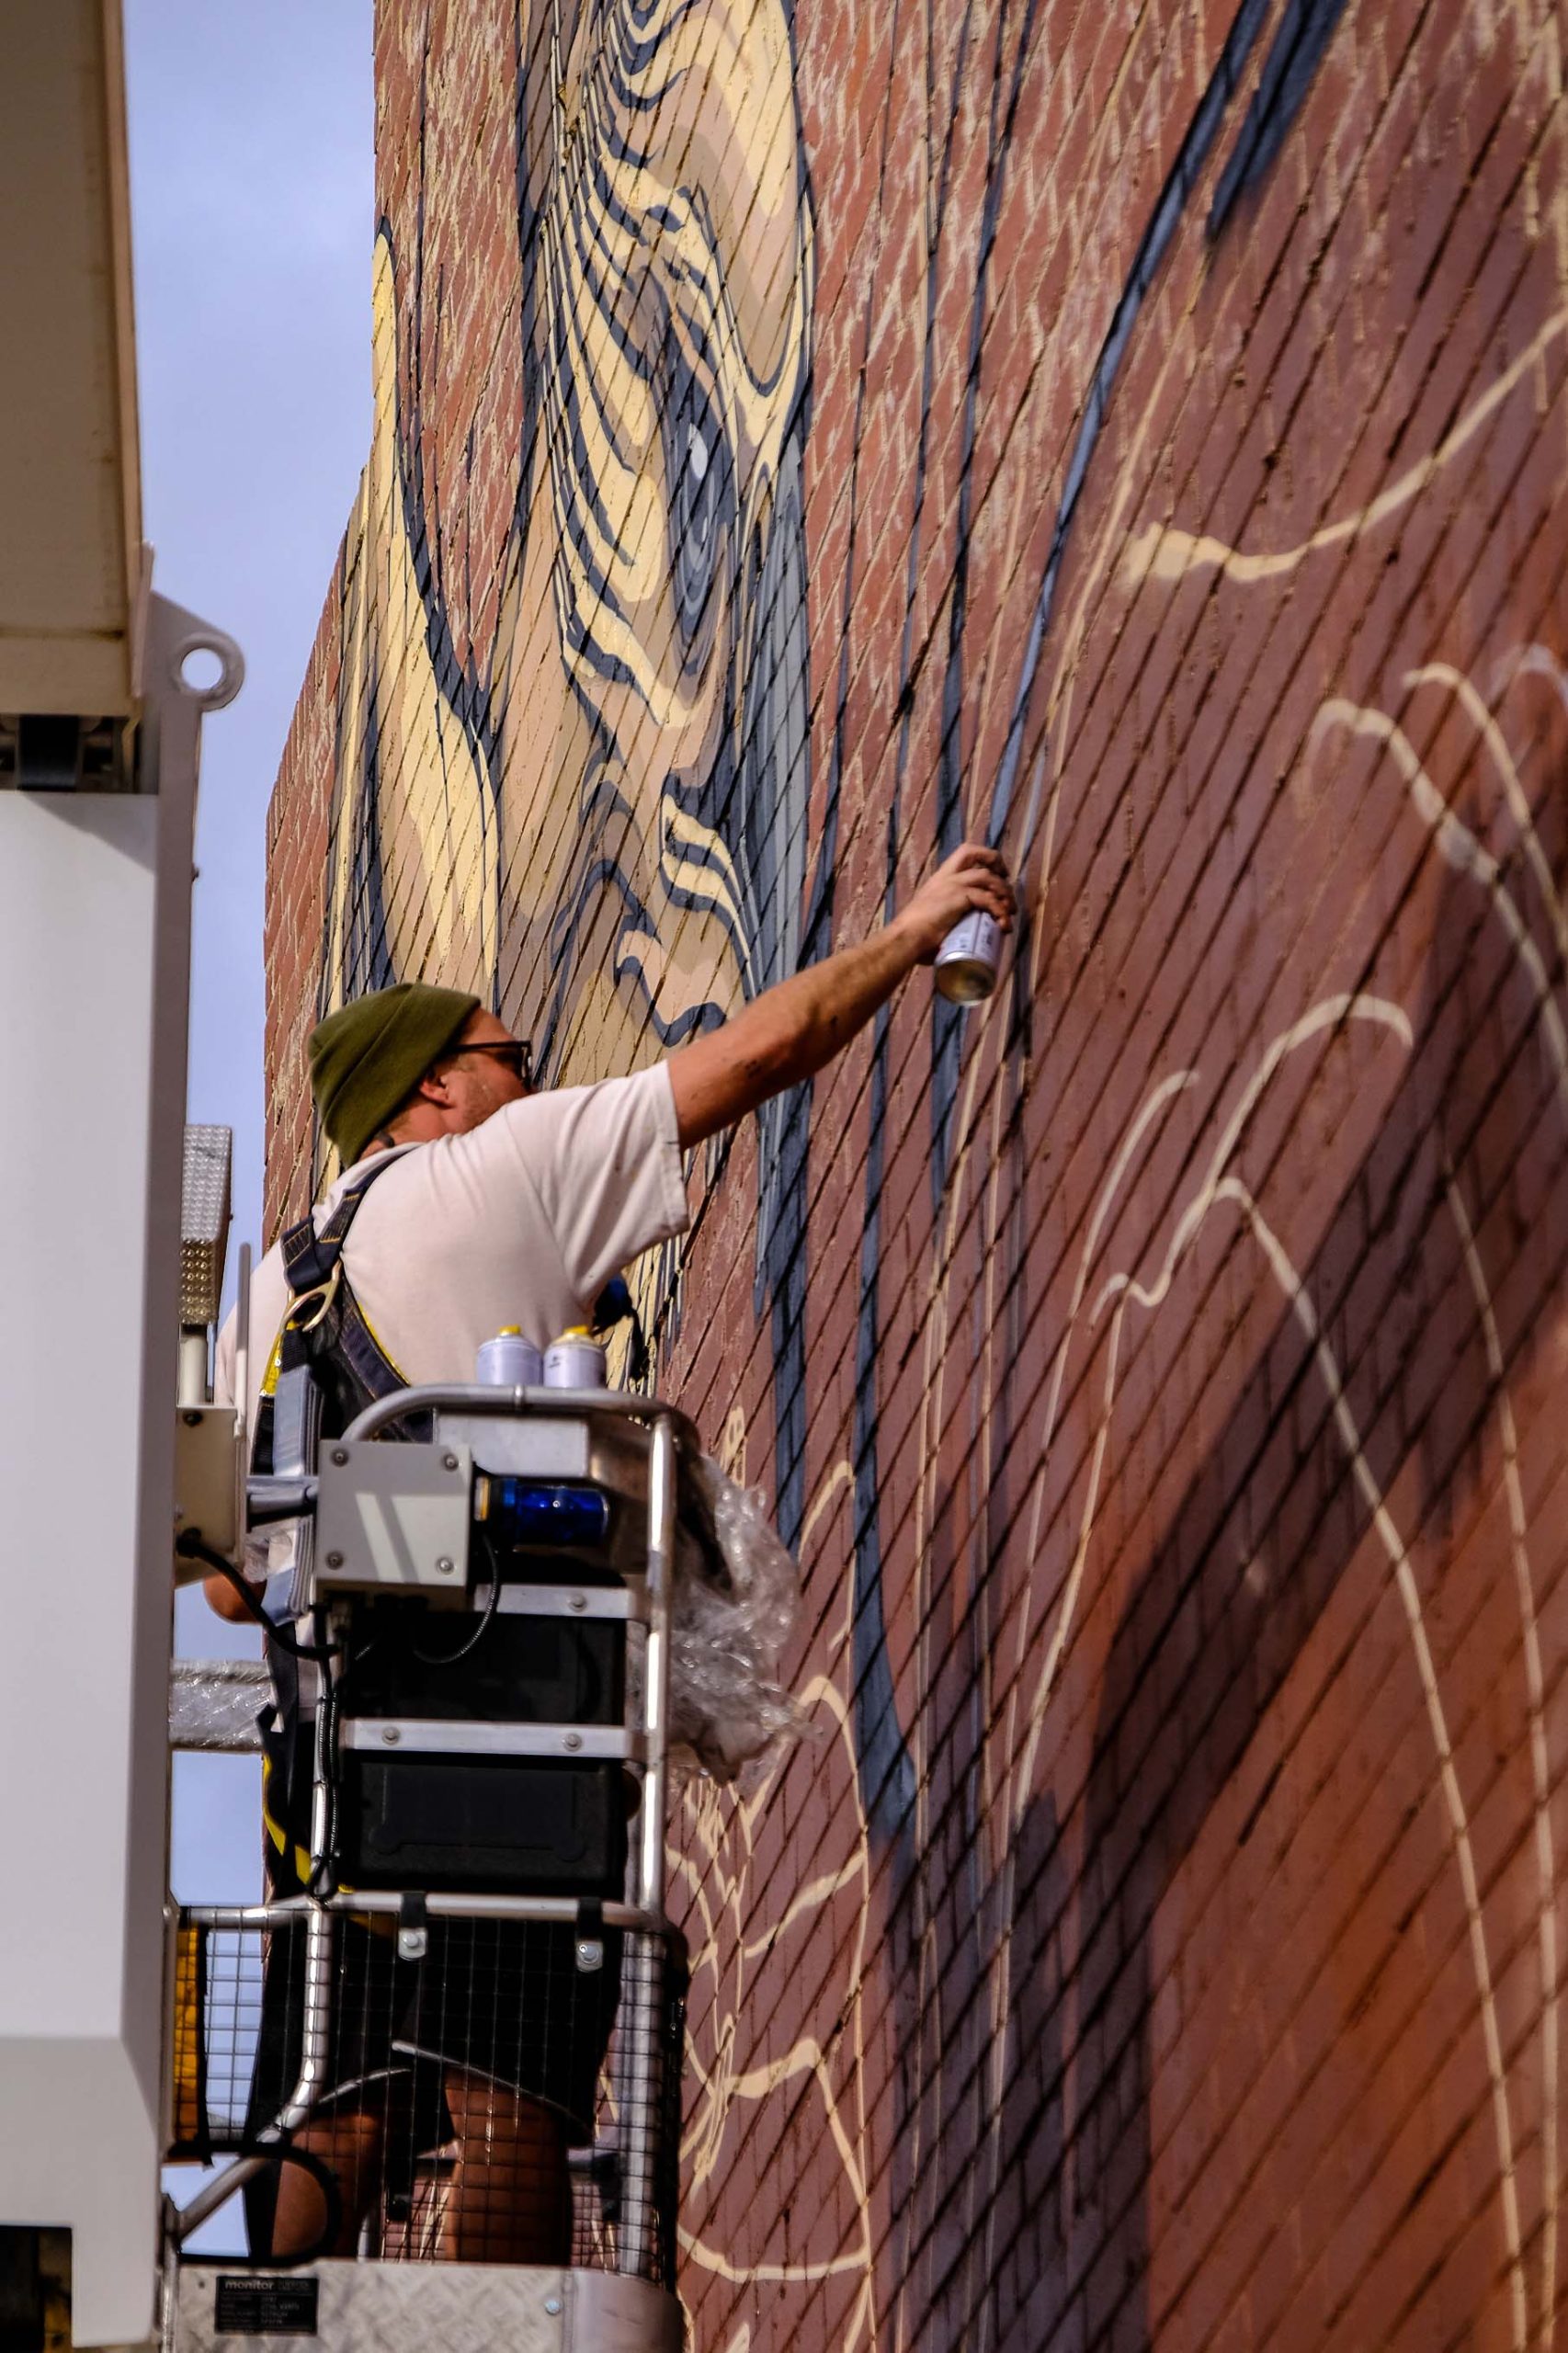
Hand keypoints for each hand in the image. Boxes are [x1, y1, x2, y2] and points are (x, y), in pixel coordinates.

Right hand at [891, 842, 1015, 963]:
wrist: (906, 938)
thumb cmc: (914, 936)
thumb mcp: (933, 920)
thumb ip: (947, 922)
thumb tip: (958, 941)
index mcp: (939, 879)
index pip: (963, 854)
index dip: (984, 857)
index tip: (997, 872)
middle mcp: (946, 877)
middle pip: (974, 852)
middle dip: (996, 861)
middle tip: (1007, 881)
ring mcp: (952, 885)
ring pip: (988, 876)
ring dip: (1005, 892)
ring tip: (1010, 912)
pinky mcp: (959, 897)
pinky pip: (988, 899)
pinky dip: (1000, 912)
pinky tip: (1004, 925)